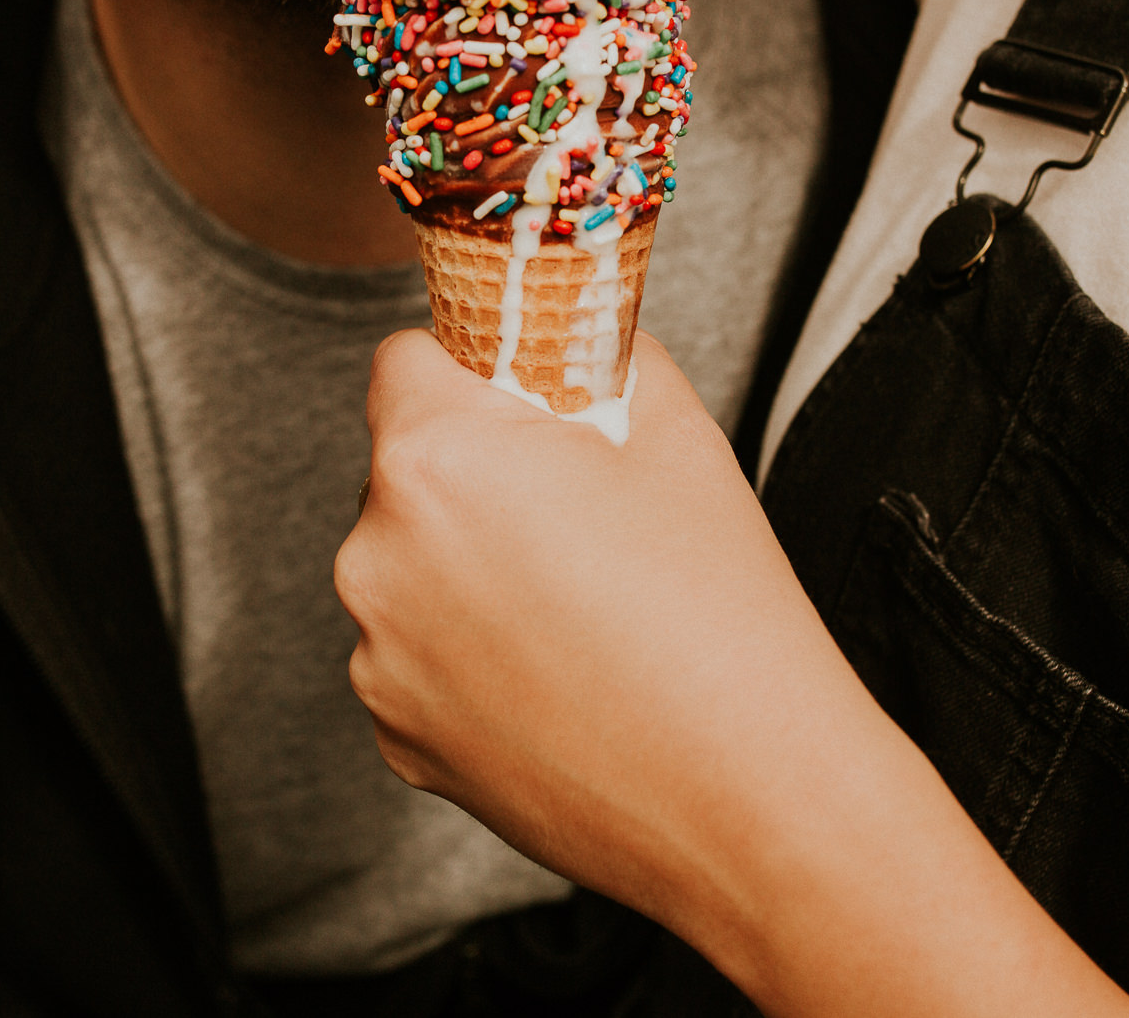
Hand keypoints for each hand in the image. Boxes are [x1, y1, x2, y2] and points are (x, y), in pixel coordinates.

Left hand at [337, 330, 896, 1001]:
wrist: (752, 795)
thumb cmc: (721, 611)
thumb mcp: (675, 430)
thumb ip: (596, 354)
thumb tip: (566, 333)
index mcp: (435, 459)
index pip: (404, 360)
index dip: (470, 371)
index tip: (522, 402)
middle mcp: (376, 554)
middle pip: (403, 470)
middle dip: (473, 476)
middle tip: (576, 518)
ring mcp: (378, 657)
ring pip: (409, 568)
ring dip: (466, 571)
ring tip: (580, 612)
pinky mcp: (396, 735)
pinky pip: (417, 658)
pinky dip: (469, 657)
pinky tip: (561, 679)